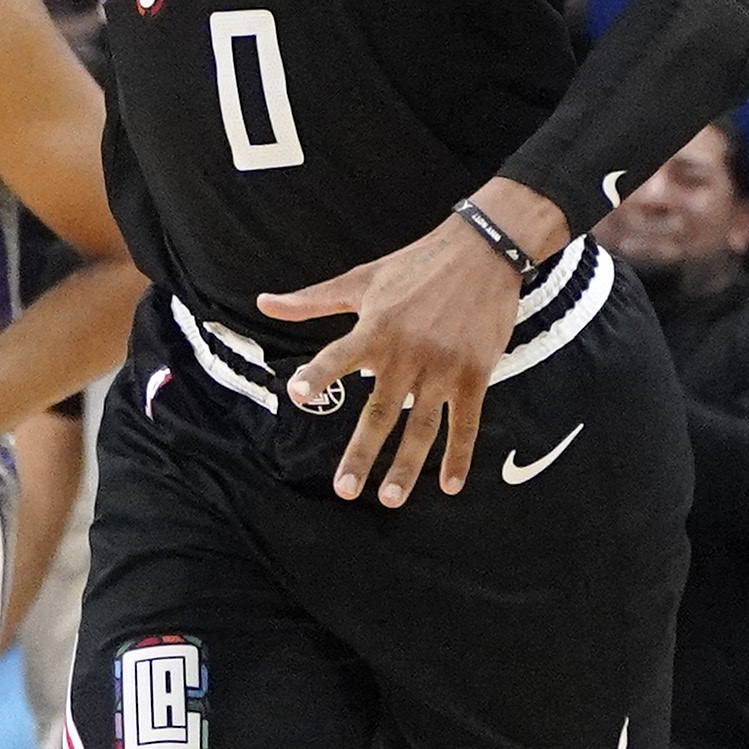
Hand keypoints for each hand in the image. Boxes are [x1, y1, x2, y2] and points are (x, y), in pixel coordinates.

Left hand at [256, 187, 547, 505]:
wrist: (484, 250)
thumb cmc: (416, 264)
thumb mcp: (361, 279)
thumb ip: (312, 300)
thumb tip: (264, 303)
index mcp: (375, 329)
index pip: (340, 355)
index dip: (319, 373)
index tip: (298, 393)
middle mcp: (408, 352)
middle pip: (381, 410)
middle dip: (363, 452)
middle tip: (345, 489)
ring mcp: (443, 366)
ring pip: (422, 426)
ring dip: (408, 466)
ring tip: (391, 498)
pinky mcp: (475, 373)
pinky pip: (467, 422)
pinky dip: (460, 455)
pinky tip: (450, 485)